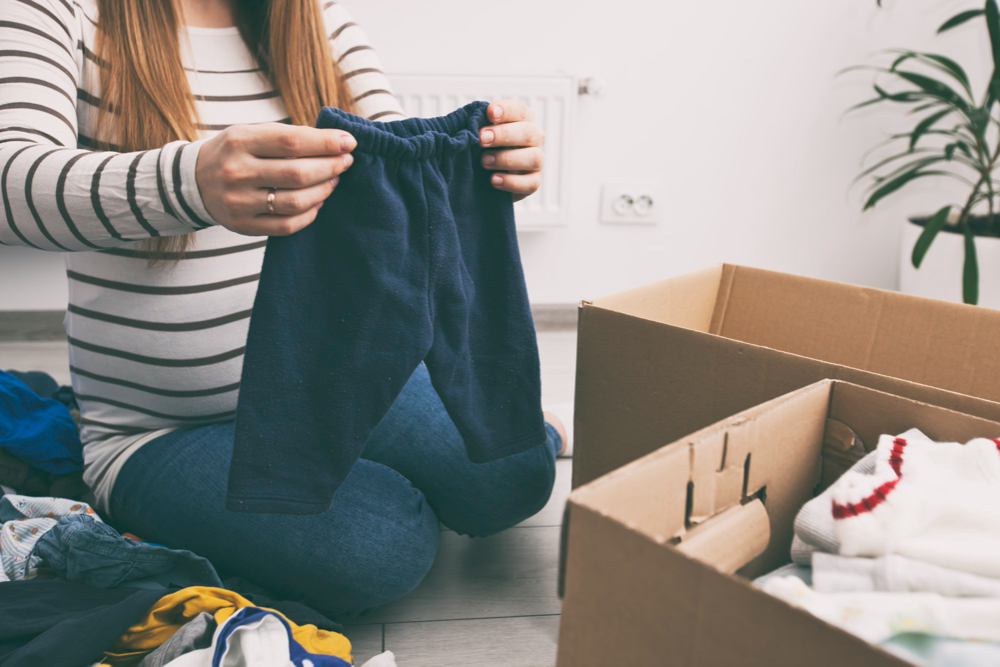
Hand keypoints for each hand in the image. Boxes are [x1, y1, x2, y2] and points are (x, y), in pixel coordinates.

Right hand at [196, 123, 355, 235]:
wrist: (193, 181)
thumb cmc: (234, 153)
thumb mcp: (250, 133)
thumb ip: (287, 136)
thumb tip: (336, 142)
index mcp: (239, 141)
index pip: (292, 141)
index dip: (326, 143)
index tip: (348, 142)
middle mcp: (236, 172)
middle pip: (297, 173)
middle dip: (330, 167)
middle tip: (345, 162)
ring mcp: (238, 202)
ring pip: (295, 201)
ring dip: (324, 190)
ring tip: (334, 180)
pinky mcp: (243, 226)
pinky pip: (287, 225)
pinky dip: (310, 213)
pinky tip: (318, 201)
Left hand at [479, 100, 544, 201]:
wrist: (487, 173)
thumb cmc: (484, 145)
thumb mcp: (481, 131)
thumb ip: (479, 125)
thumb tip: (471, 124)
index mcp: (523, 119)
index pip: (520, 110)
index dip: (506, 110)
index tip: (489, 113)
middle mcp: (534, 137)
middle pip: (528, 133)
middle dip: (504, 135)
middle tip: (482, 139)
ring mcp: (537, 160)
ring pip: (534, 158)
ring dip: (507, 159)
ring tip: (484, 161)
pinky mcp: (534, 181)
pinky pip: (531, 183)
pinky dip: (512, 182)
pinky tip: (494, 180)